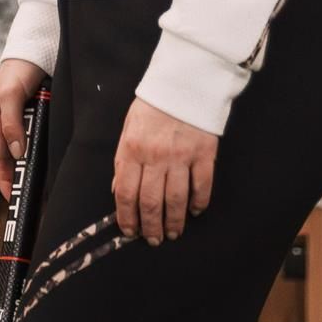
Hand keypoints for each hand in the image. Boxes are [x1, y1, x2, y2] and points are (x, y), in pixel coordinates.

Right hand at [0, 58, 47, 196]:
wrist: (40, 47)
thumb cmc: (19, 69)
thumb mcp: (10, 94)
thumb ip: (11, 122)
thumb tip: (18, 152)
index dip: (4, 179)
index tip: (13, 197)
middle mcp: (13, 125)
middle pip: (16, 160)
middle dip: (23, 179)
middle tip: (35, 199)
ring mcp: (30, 122)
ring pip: (32, 153)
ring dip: (38, 170)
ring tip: (50, 189)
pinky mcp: (46, 118)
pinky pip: (47, 141)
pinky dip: (51, 155)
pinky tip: (60, 166)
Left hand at [113, 98, 218, 243]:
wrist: (184, 82)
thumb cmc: (152, 107)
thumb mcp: (127, 130)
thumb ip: (123, 161)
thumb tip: (117, 191)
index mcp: (131, 150)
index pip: (125, 193)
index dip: (126, 217)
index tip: (130, 231)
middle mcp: (155, 156)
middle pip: (151, 202)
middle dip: (151, 226)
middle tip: (154, 239)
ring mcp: (181, 156)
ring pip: (176, 199)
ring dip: (174, 221)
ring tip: (174, 232)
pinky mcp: (204, 153)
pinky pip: (202, 185)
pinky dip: (199, 202)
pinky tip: (195, 211)